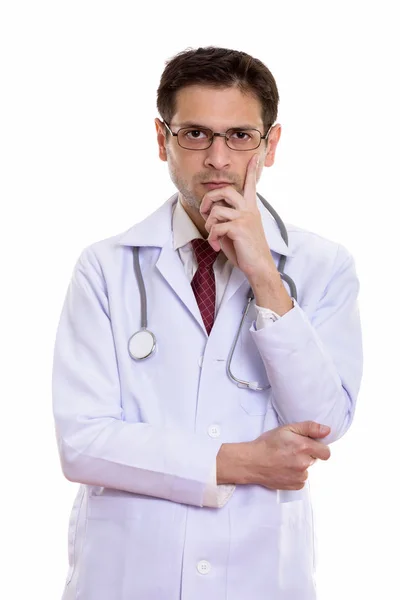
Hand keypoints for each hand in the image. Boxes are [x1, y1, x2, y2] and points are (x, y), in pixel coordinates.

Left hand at [199, 155, 274, 280]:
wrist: (259, 267)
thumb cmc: (247, 250)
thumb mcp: (238, 230)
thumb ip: (229, 217)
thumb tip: (213, 213)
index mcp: (251, 208)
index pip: (251, 185)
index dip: (252, 170)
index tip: (253, 157)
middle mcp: (249, 210)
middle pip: (225, 191)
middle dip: (208, 199)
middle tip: (204, 211)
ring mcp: (244, 218)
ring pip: (216, 210)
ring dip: (209, 224)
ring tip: (213, 236)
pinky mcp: (239, 228)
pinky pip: (215, 227)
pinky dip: (212, 238)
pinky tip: (216, 246)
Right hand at [217, 421, 330, 489]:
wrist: (252, 462)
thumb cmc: (267, 443)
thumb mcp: (287, 429)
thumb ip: (309, 428)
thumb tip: (327, 431)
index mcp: (304, 447)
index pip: (326, 452)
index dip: (319, 447)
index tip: (309, 445)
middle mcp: (304, 463)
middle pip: (315, 460)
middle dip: (307, 454)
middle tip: (292, 450)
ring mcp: (300, 476)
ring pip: (307, 469)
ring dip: (300, 465)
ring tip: (285, 460)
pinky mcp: (295, 486)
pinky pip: (301, 479)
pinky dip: (295, 475)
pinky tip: (283, 469)